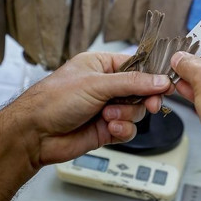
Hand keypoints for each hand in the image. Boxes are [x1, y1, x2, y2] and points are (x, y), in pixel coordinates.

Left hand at [0, 51, 171, 185]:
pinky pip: (128, 130)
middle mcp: (105, 86)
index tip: (166, 83)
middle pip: (141, 91)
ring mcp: (106, 108)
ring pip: (136, 112)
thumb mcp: (96, 84)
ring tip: (108, 117)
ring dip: (126, 116)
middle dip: (143, 99)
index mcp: (101, 65)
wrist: (34, 135)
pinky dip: (122, 130)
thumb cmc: (53, 100)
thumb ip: (132, 83)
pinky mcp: (106, 129)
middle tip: (150, 104)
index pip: (136, 65)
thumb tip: (159, 80)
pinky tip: (109, 129)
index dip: (152, 75)